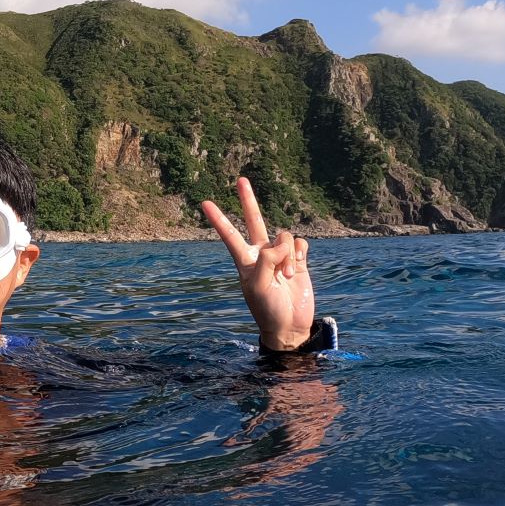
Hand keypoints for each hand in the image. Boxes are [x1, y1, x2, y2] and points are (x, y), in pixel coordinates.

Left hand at [201, 176, 315, 350]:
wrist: (290, 325)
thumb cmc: (268, 310)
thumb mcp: (259, 288)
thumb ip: (266, 261)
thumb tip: (278, 244)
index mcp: (244, 260)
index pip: (229, 235)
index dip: (219, 219)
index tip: (204, 203)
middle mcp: (260, 253)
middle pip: (253, 220)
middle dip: (248, 200)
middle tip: (241, 180)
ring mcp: (280, 255)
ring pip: (284, 236)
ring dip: (287, 255)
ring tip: (285, 276)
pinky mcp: (298, 260)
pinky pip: (300, 244)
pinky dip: (299, 254)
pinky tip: (297, 268)